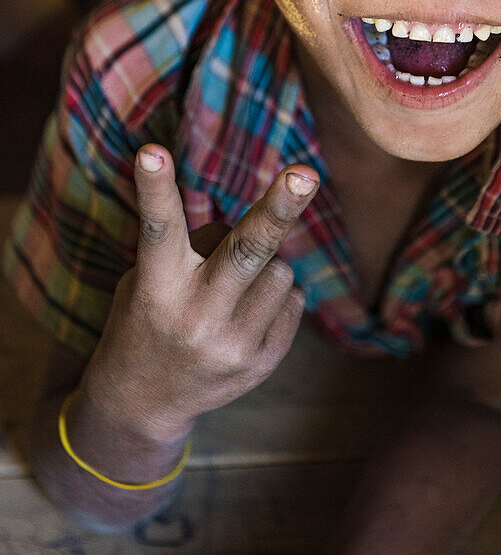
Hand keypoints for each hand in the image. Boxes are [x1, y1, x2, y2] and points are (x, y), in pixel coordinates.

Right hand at [80, 144, 318, 441]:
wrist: (141, 403)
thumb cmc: (148, 316)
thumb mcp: (149, 279)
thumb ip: (197, 247)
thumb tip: (267, 215)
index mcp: (156, 286)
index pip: (158, 228)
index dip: (156, 188)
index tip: (151, 151)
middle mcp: (194, 315)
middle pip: (247, 250)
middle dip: (280, 208)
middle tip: (305, 174)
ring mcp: (231, 344)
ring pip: (280, 269)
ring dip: (265, 265)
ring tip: (232, 289)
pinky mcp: (260, 363)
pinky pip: (293, 300)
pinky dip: (276, 296)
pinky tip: (243, 316)